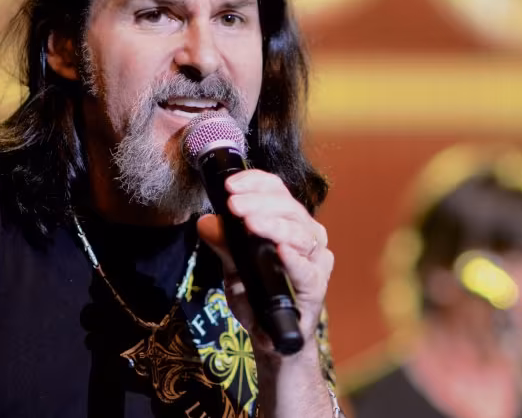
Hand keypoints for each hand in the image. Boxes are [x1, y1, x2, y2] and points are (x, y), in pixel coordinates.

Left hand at [196, 169, 333, 354]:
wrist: (271, 339)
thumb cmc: (258, 296)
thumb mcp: (234, 267)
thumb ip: (224, 243)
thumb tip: (205, 221)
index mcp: (289, 223)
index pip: (278, 192)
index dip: (256, 182)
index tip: (230, 185)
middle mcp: (308, 236)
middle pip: (289, 208)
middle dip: (260, 203)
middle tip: (234, 204)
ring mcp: (315, 261)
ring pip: (300, 234)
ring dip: (274, 225)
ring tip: (251, 222)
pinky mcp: (316, 287)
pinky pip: (307, 270)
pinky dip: (294, 259)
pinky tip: (281, 250)